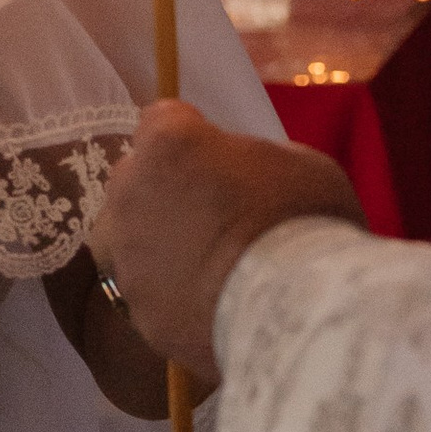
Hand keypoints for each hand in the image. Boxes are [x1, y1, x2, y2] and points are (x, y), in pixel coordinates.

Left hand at [90, 104, 362, 382]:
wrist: (293, 312)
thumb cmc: (304, 222)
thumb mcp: (297, 164)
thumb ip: (251, 158)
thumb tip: (241, 172)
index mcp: (169, 143)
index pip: (160, 119)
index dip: (189, 137)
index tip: (214, 156)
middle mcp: (131, 191)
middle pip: (137, 177)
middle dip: (166, 188)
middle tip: (213, 213)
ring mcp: (127, 254)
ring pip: (128, 237)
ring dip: (156, 241)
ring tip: (204, 263)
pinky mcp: (137, 307)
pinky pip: (148, 291)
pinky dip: (169, 293)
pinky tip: (205, 303)